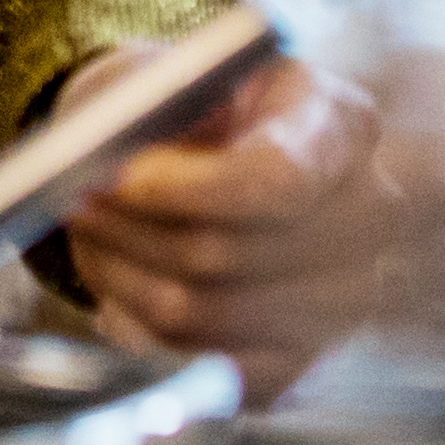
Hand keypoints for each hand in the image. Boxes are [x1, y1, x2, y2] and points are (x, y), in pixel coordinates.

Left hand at [51, 38, 398, 406]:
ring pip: (205, 314)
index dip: (184, 190)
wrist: (199, 153)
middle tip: (76, 203)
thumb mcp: (169, 76)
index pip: (279, 180)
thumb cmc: (184, 108)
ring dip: (125, 279)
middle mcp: (367, 214)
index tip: (113, 179)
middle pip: (228, 254)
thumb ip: (149, 114)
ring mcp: (346, 296)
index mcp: (342, 123)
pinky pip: (208, 368)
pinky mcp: (306, 359)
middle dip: (131, 231)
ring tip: (94, 240)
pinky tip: (124, 295)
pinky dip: (147, 333)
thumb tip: (117, 172)